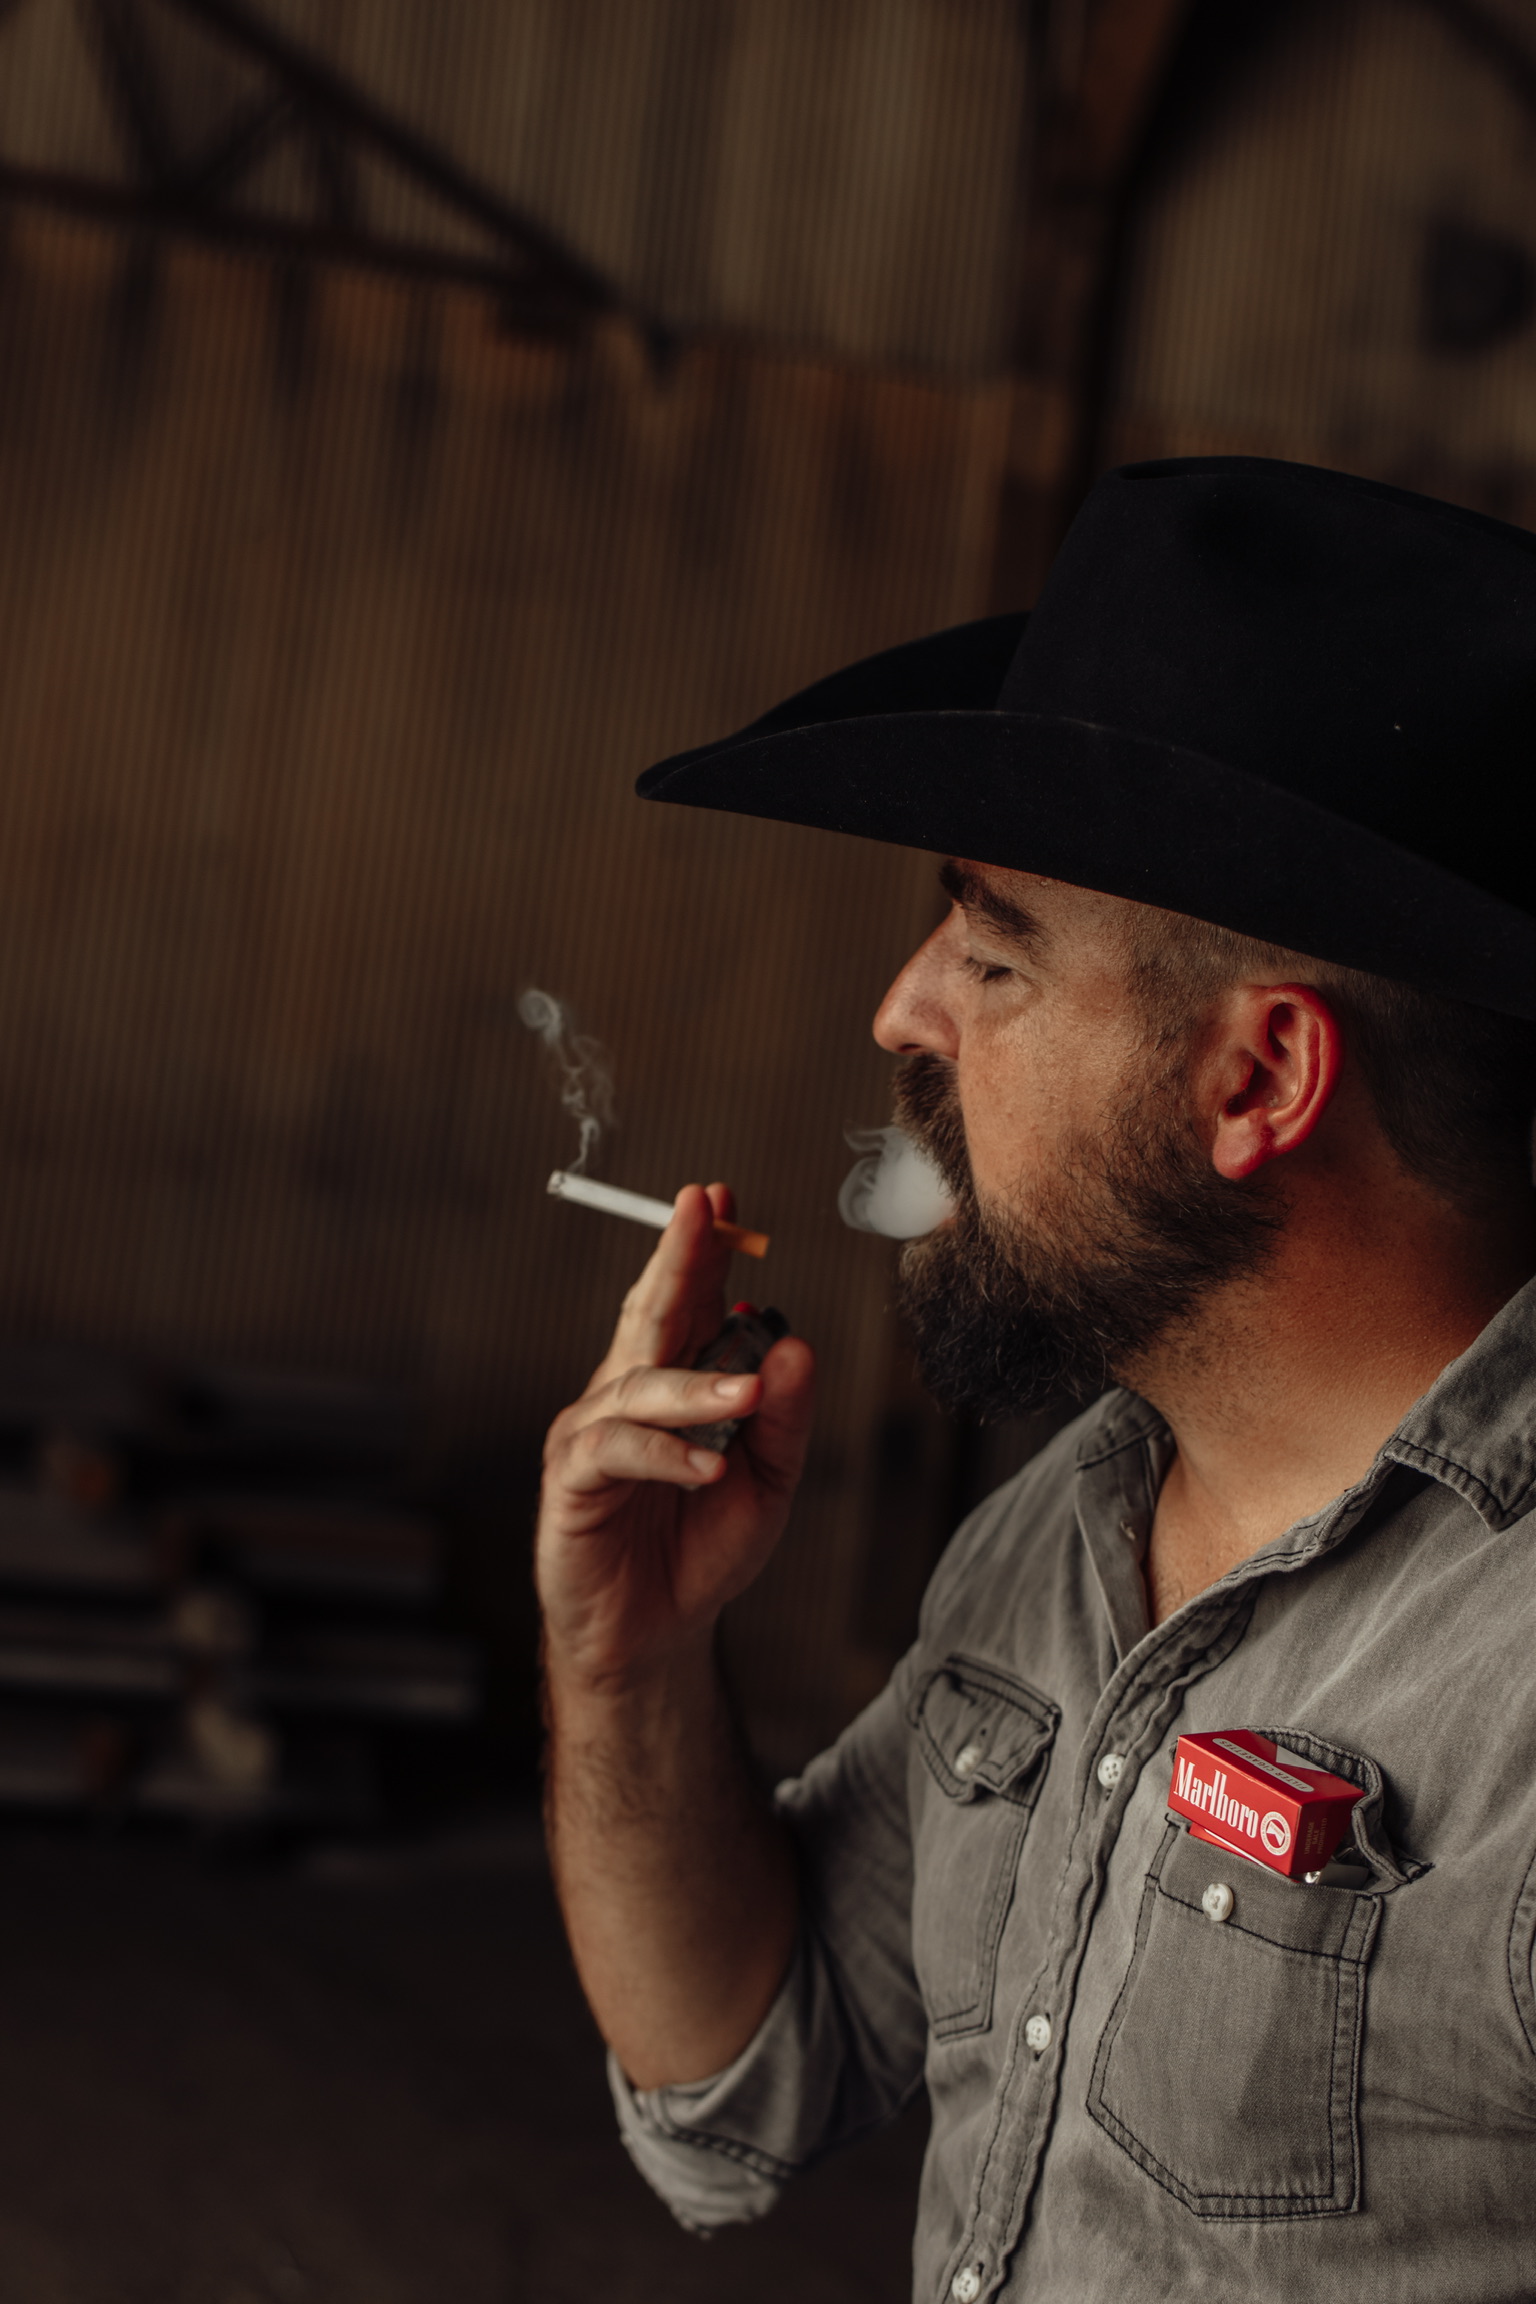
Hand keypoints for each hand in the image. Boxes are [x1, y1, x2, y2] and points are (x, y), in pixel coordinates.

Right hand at [536, 1183, 814, 1689]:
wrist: (656, 1636)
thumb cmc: (703, 1551)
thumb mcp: (768, 1482)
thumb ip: (783, 1416)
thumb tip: (796, 1344)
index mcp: (669, 1384)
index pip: (686, 1303)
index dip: (700, 1251)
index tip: (720, 1198)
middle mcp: (624, 1394)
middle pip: (649, 1314)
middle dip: (675, 1259)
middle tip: (700, 1212)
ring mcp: (592, 1435)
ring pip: (640, 1386)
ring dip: (696, 1385)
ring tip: (746, 1395)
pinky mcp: (572, 1483)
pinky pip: (615, 1451)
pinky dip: (664, 1453)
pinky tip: (706, 1466)